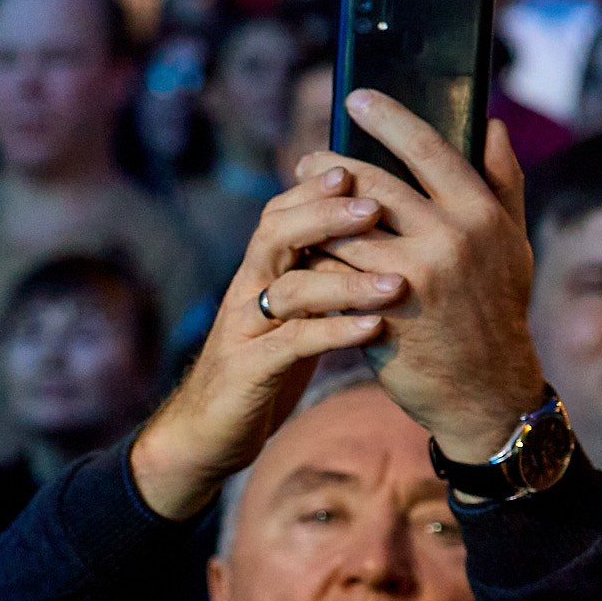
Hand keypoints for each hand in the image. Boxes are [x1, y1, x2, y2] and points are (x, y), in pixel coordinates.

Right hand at [127, 167, 401, 519]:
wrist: (205, 432)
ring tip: (397, 283)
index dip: (316, 190)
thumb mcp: (291, 315)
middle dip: (325, 216)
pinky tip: (373, 329)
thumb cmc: (262, 368)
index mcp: (259, 273)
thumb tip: (373, 239)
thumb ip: (319, 276)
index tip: (359, 168)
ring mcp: (243, 330)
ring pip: (290, 289)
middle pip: (277, 235)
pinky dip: (335, 332)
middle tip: (375, 208)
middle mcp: (246, 291)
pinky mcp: (247, 370)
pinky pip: (293, 344)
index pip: (281, 213)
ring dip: (346, 282)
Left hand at [294, 92, 545, 461]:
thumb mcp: (512, 243)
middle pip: (372, 184)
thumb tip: (491, 124)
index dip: (387, 118)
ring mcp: (411, 278)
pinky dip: (312, 260)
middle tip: (306, 162)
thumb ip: (501, 182)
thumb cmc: (495, 310)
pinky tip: (299, 254)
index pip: (428, 149)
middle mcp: (449, 239)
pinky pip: (329, 274)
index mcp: (480, 214)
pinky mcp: (378, 313)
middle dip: (330, 169)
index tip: (355, 97)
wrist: (483, 390)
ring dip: (312, 214)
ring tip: (295, 204)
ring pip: (342, 229)